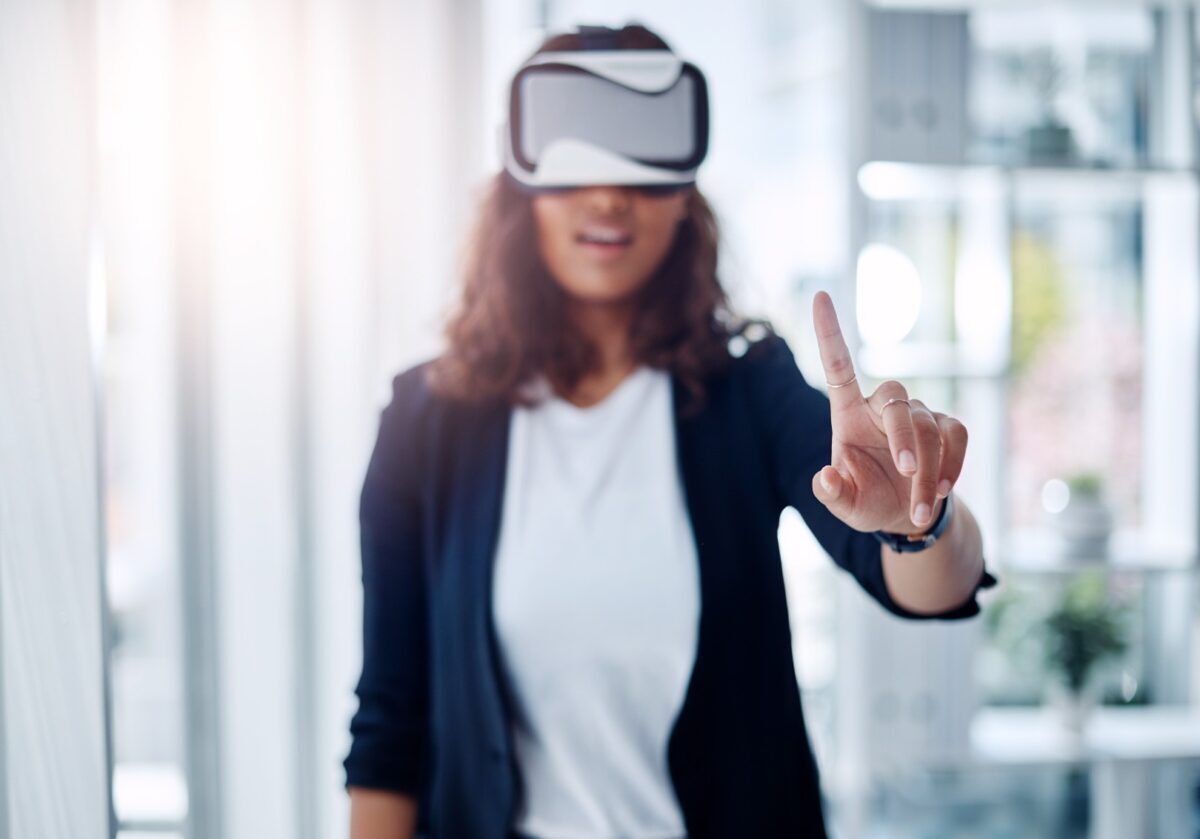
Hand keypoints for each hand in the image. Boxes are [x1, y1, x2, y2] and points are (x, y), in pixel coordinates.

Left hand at [810, 291, 967, 533]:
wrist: (905, 516)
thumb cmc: (866, 501)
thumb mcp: (844, 505)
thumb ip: (831, 493)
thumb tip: (824, 478)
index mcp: (848, 413)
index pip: (837, 366)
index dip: (829, 333)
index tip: (819, 295)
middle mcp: (880, 406)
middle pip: (896, 402)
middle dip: (904, 437)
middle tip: (905, 473)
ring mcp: (916, 414)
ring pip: (929, 426)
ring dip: (927, 469)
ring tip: (917, 506)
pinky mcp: (946, 426)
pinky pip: (956, 435)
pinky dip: (951, 464)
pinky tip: (939, 490)